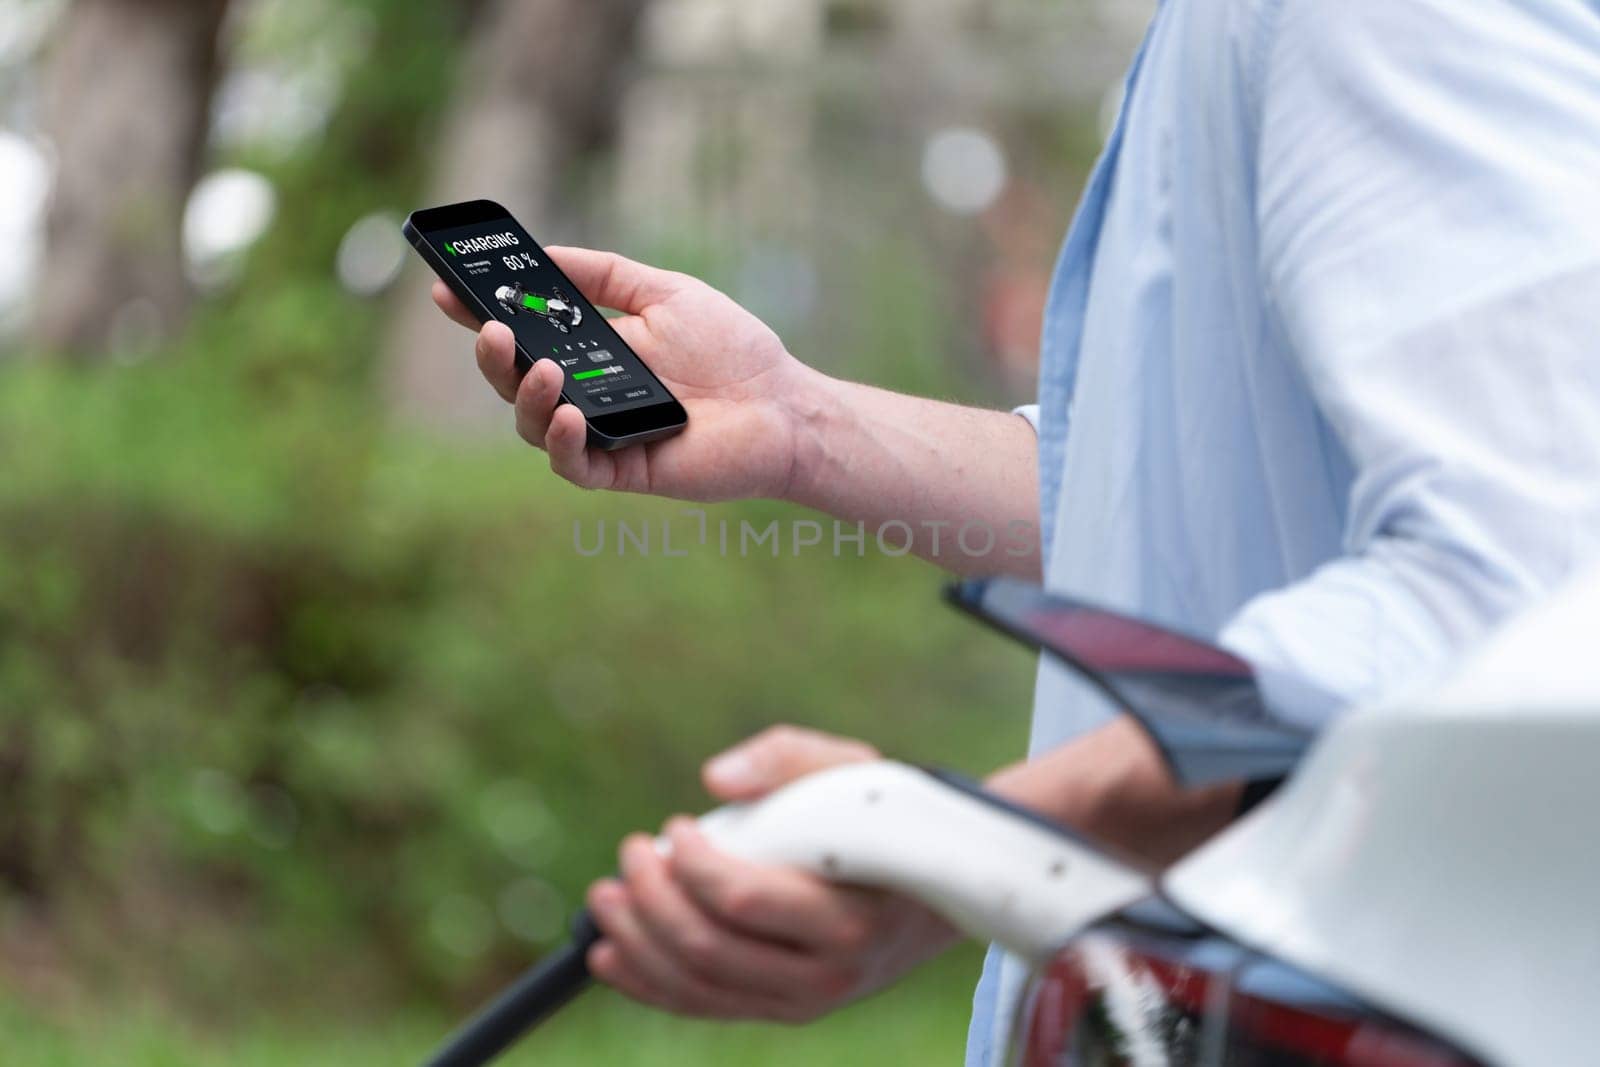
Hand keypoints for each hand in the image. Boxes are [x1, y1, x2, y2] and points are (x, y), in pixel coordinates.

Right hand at [433, 248, 826, 501]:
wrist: (784, 405)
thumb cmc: (733, 351)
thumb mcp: (665, 294)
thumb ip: (606, 275)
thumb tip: (545, 253)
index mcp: (590, 351)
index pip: (521, 334)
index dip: (480, 313)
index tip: (445, 288)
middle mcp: (586, 393)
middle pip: (514, 381)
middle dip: (493, 355)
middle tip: (490, 328)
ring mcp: (601, 434)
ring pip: (534, 425)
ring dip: (526, 394)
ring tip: (542, 367)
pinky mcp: (622, 469)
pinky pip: (574, 464)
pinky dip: (563, 440)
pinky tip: (570, 413)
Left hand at [583, 726, 957, 1021]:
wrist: (934, 890)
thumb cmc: (884, 819)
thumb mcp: (850, 770)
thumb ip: (787, 758)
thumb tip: (714, 778)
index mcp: (847, 914)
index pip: (741, 900)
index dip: (691, 863)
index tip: (676, 825)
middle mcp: (828, 974)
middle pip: (707, 947)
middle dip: (650, 899)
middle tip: (629, 853)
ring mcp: (803, 1002)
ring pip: (697, 985)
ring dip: (636, 942)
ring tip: (605, 898)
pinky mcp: (781, 1010)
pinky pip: (703, 1006)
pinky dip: (648, 983)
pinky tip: (610, 955)